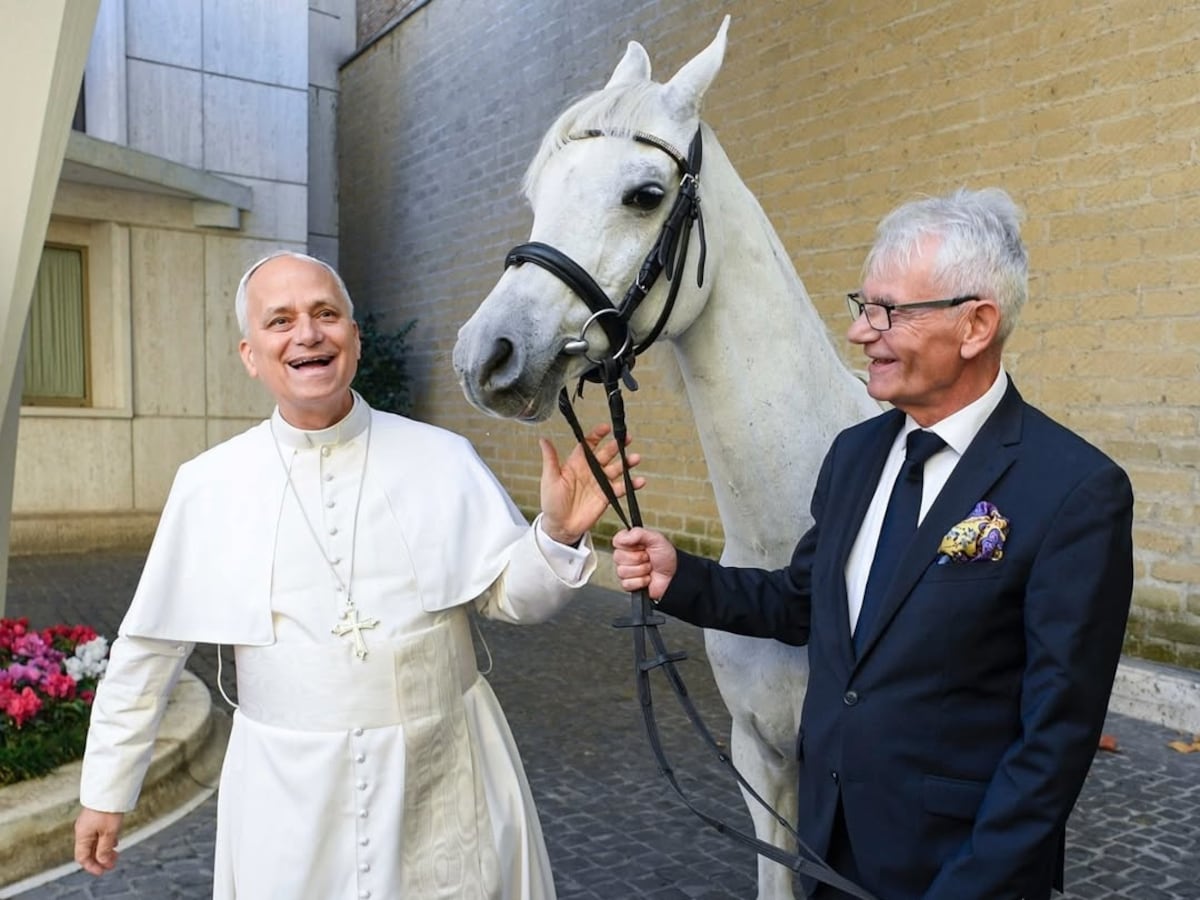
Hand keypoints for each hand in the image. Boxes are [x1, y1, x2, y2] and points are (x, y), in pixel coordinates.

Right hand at [74, 807, 123, 875]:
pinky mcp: (95, 817)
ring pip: (94, 842)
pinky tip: (115, 841)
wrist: (109, 789)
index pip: (82, 857)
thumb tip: (102, 861)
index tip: (103, 870)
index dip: (92, 866)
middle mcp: (83, 830)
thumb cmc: (107, 809)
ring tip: (116, 854)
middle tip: (113, 863)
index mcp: (82, 835)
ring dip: (104, 850)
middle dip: (100, 859)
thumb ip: (105, 848)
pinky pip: (98, 833)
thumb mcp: (109, 831)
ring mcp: (88, 823)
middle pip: (88, 850)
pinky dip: (106, 840)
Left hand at [539, 424, 644, 544]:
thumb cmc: (551, 502)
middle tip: (627, 439)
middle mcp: (591, 471)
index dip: (597, 435)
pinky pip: (621, 488)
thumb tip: (543, 440)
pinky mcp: (607, 496)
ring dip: (626, 463)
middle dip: (617, 446)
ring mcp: (600, 483)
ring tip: (635, 458)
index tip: (606, 428)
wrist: (560, 526)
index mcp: (576, 463)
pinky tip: (639, 481)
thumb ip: (550, 459)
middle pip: (606, 454)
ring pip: (616, 469)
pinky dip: (631, 485)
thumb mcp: (549, 479)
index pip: (588, 445)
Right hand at [612, 527, 677, 599]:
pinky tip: (647, 578)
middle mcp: (625, 556)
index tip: (642, 545)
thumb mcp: (656, 539)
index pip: (617, 541)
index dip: (629, 544)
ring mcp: (625, 571)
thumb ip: (639, 533)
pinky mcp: (628, 584)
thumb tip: (623, 536)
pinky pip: (626, 583)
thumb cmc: (666, 557)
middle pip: (618, 557)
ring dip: (641, 570)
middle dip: (638, 558)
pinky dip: (641, 581)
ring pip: (622, 571)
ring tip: (649, 568)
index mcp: (629, 543)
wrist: (674, 576)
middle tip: (648, 558)